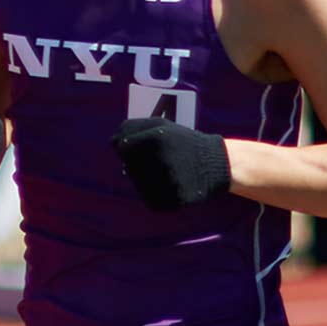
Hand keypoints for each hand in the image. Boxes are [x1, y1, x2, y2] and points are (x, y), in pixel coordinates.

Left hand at [111, 116, 231, 210]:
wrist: (216, 163)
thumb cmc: (182, 141)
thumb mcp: (161, 125)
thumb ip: (132, 127)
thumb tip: (110, 142)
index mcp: (157, 137)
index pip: (123, 146)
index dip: (128, 148)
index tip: (140, 148)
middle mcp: (162, 158)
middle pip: (129, 167)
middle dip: (137, 164)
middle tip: (157, 161)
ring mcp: (168, 180)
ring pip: (138, 184)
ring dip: (144, 179)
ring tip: (165, 171)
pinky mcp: (174, 199)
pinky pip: (150, 200)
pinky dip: (153, 194)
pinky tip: (168, 184)